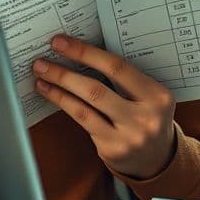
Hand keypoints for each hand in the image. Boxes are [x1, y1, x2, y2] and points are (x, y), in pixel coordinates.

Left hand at [32, 35, 176, 178]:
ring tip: (41, 75)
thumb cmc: (146, 115)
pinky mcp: (113, 150)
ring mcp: (129, 137)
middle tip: (42, 60)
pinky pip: (83, 120)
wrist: (158, 157)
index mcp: (158, 96)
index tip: (61, 42)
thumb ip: (124, 76)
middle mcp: (147, 118)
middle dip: (64, 72)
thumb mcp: (147, 94)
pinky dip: (63, 103)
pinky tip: (50, 93)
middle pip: (97, 89)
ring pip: (85, 106)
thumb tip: (79, 50)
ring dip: (59, 88)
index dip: (85, 53)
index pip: (117, 67)